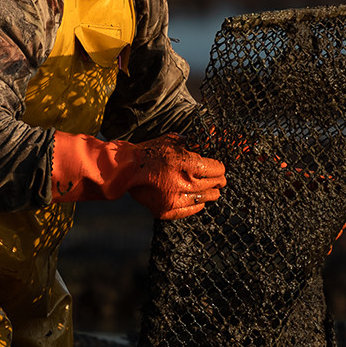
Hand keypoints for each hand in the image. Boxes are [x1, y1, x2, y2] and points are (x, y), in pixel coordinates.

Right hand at [51, 132, 225, 218]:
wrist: (124, 170)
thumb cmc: (148, 152)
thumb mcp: (171, 141)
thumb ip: (190, 141)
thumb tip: (211, 136)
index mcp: (186, 163)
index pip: (215, 168)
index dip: (220, 168)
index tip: (221, 168)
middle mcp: (183, 182)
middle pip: (212, 184)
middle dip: (219, 181)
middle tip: (221, 180)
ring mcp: (175, 198)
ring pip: (204, 198)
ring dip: (211, 194)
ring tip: (214, 192)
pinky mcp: (166, 210)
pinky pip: (190, 210)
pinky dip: (197, 206)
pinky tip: (200, 202)